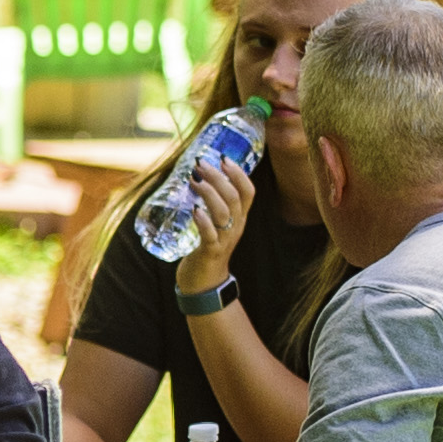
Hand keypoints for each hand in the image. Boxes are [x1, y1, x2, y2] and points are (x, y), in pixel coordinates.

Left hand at [177, 153, 256, 286]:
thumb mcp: (216, 224)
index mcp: (239, 218)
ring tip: (194, 180)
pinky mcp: (210, 252)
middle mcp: (235, 227)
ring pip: (224, 212)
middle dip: (218, 177)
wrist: (204, 283)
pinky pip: (210, 235)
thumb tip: (196, 175)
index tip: (223, 158)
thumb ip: (212, 204)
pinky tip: (194, 209)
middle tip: (200, 164)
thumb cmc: (207, 248)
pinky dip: (203, 221)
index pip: (249, 192)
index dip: (238, 173)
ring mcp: (224, 240)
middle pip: (234, 197)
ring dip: (209, 193)